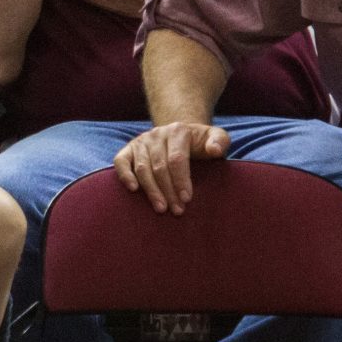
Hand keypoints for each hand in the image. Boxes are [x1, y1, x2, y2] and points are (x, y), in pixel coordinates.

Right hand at [112, 121, 228, 214]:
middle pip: (159, 166)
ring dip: (151, 190)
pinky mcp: (129, 149)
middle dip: (168, 191)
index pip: (177, 159)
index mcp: (178, 130)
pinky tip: (133, 190)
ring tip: (161, 209)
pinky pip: (121, 162)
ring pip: (142, 168)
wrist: (179, 135)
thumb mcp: (215, 137)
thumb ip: (220, 141)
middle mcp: (157, 134)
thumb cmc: (199, 143)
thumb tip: (215, 151)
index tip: (187, 199)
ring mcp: (141, 141)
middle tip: (177, 211)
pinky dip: (125, 175)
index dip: (181, 180)